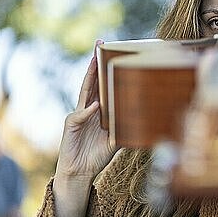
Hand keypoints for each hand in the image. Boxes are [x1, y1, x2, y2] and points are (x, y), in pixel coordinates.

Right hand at [55, 40, 117, 182]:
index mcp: (99, 110)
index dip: (106, 70)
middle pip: (92, 81)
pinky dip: (88, 111)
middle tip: (101, 43)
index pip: (103, 85)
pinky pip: (80, 116)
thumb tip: (147, 119)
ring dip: (90, 76)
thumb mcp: (117, 139)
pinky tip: (96, 105)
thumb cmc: (97, 155)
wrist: (80, 173)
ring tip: (95, 60)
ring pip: (85, 92)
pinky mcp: (70, 126)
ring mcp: (78, 115)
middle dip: (96, 63)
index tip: (113, 52)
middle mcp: (88, 108)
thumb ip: (126, 127)